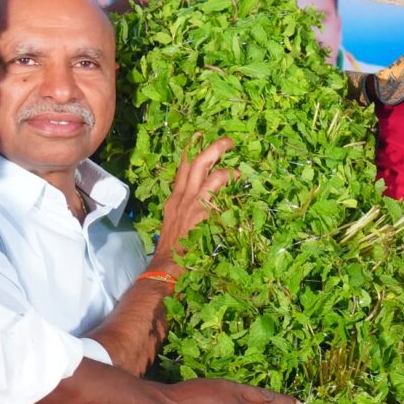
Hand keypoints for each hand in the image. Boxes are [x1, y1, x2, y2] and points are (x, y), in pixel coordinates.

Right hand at [151, 138, 235, 272]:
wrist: (166, 266)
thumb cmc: (174, 250)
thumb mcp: (175, 224)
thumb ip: (187, 211)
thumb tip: (204, 205)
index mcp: (175, 199)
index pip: (182, 168)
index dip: (192, 150)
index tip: (200, 137)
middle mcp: (181, 197)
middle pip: (196, 163)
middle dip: (213, 149)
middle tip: (228, 142)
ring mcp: (191, 204)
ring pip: (208, 173)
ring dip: (224, 164)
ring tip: (238, 164)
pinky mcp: (200, 214)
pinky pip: (216, 193)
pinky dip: (228, 185)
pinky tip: (238, 184)